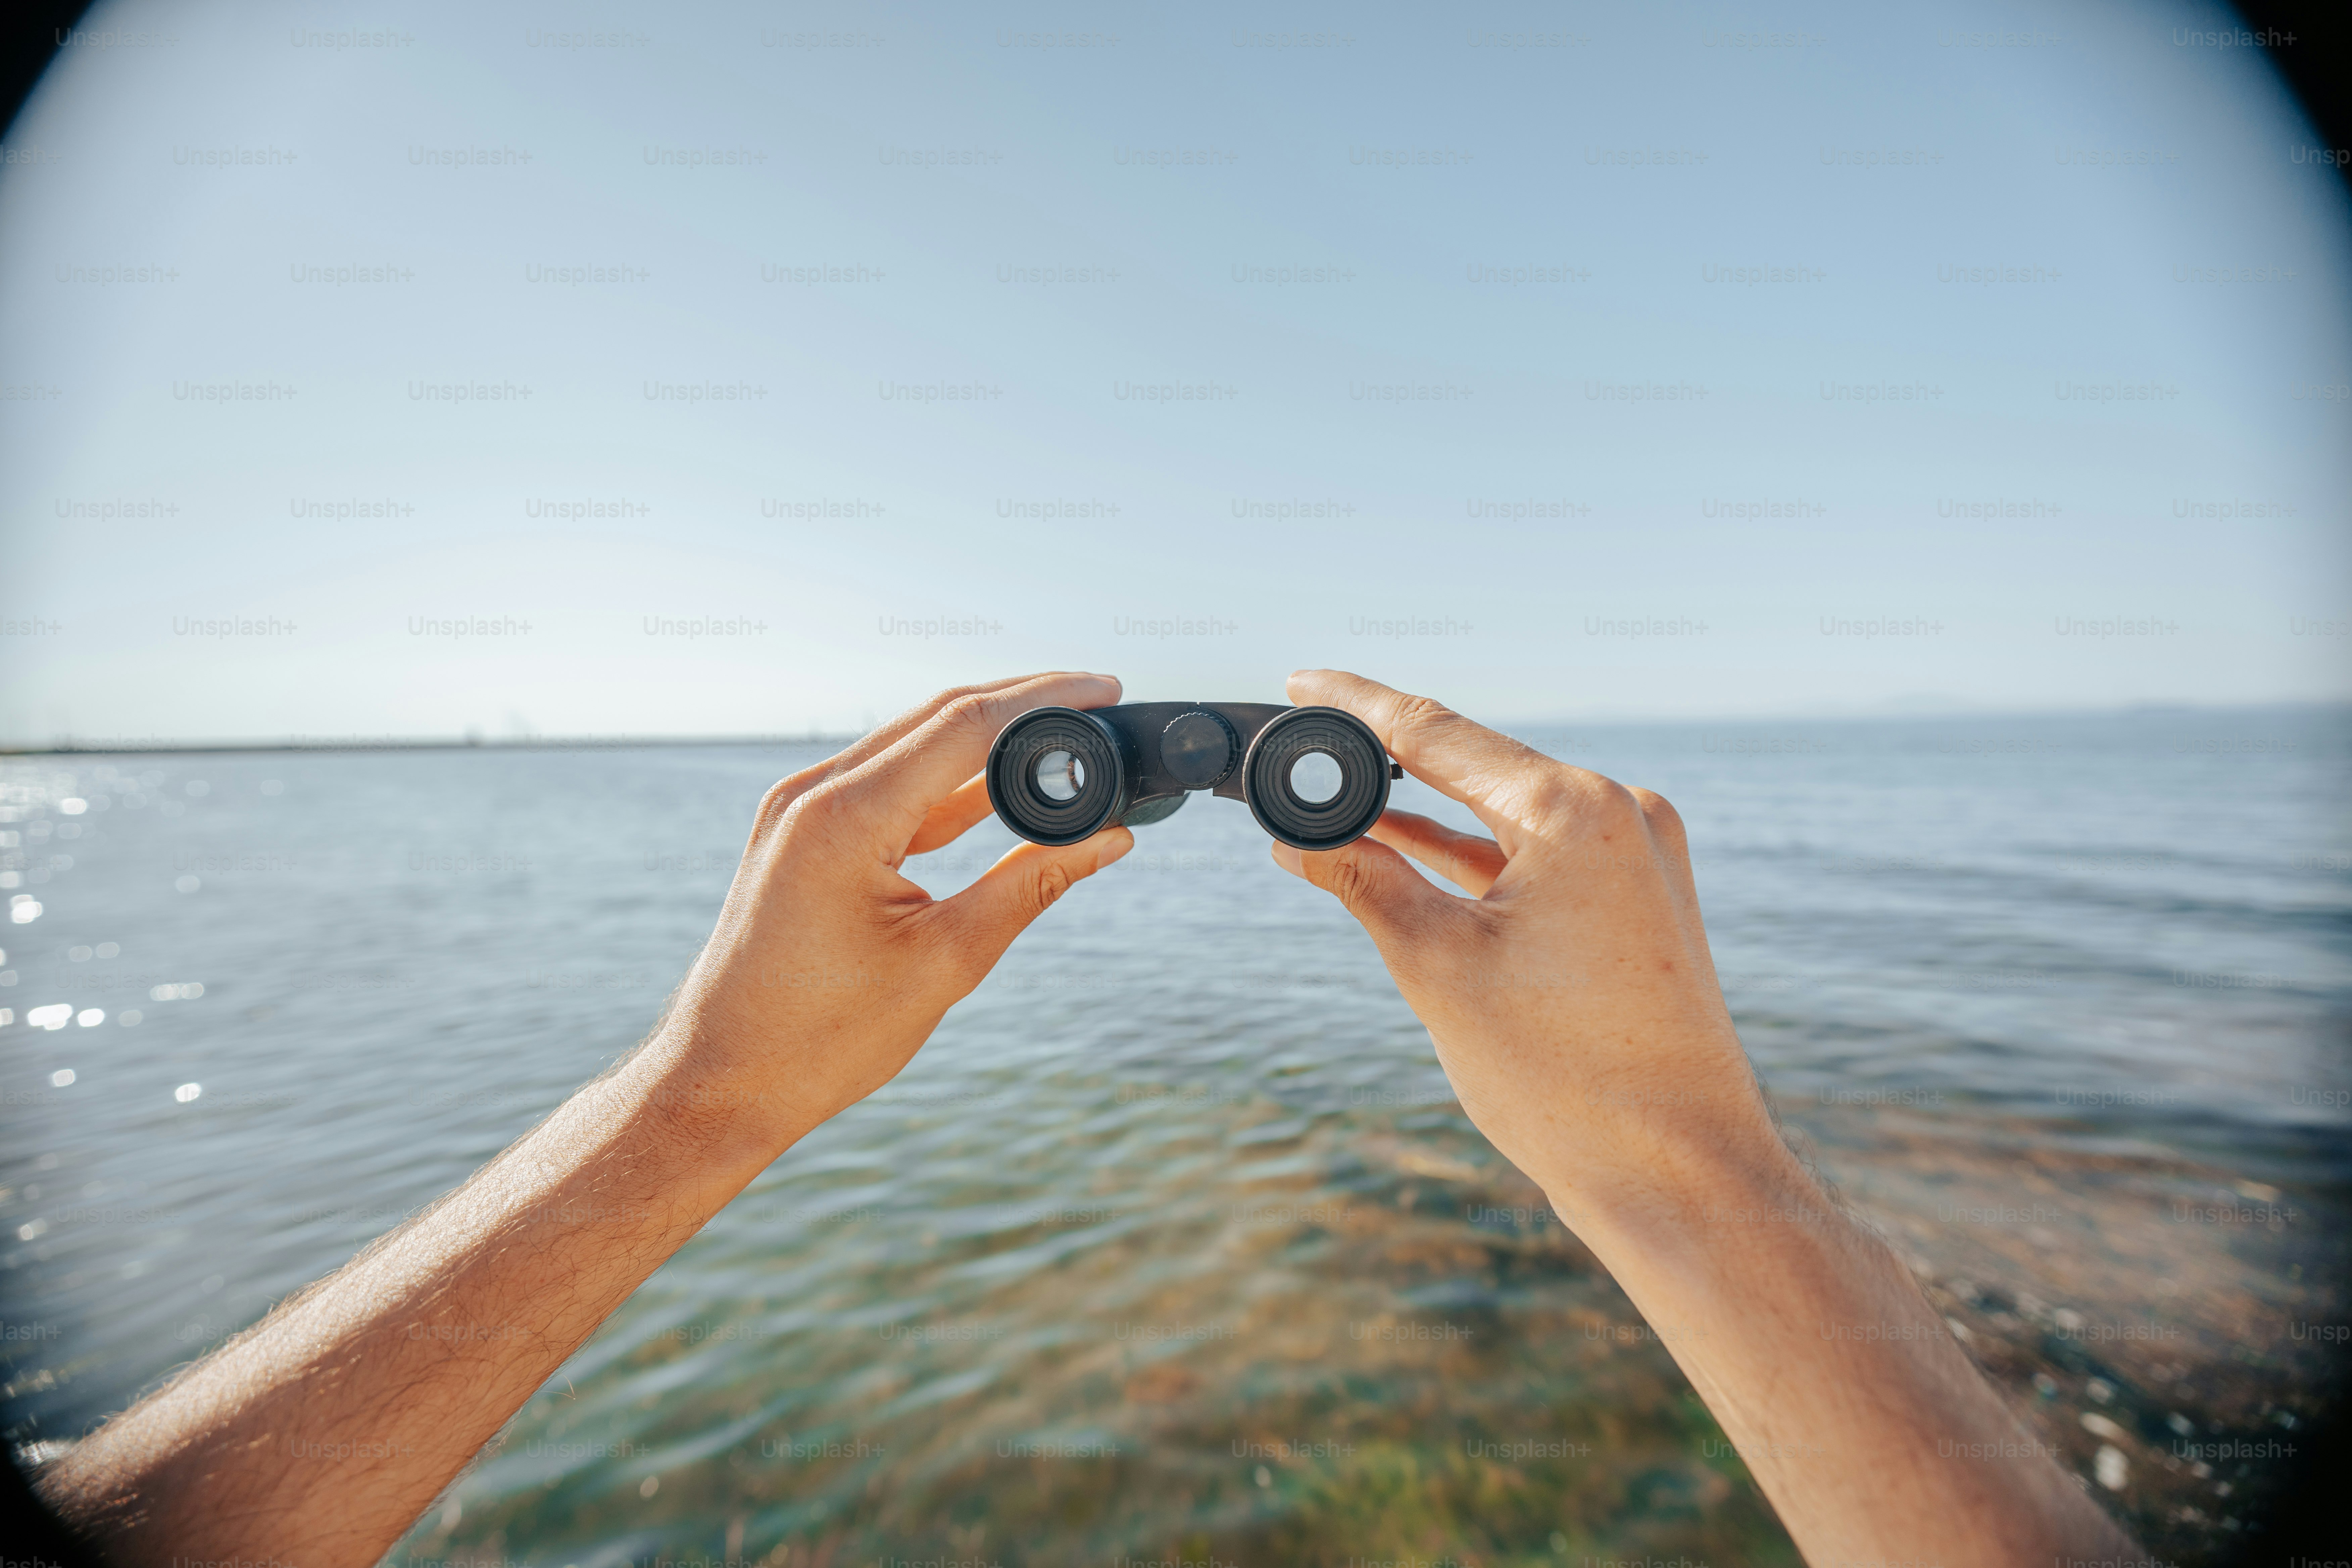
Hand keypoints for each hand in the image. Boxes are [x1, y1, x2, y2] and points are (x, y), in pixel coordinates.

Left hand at [650, 672, 1134, 1156]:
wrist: (725, 1079)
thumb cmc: (823, 1037)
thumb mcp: (947, 960)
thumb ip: (1031, 886)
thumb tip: (1109, 840)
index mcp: (844, 818)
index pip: (964, 726)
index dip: (1044, 700)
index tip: (1104, 687)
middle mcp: (813, 795)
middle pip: (938, 718)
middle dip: (1023, 703)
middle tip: (1097, 697)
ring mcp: (800, 810)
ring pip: (913, 745)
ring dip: (987, 740)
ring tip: (1062, 737)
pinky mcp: (802, 834)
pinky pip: (887, 785)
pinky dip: (946, 783)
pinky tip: (1002, 788)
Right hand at [1267, 669, 1777, 1233]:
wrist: (1680, 1173)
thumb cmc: (1566, 1078)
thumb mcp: (1438, 966)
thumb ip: (1366, 882)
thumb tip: (1299, 841)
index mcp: (1577, 809)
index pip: (1436, 731)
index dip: (1357, 704)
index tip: (1301, 678)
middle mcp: (1622, 813)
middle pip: (1476, 762)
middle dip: (1388, 758)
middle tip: (1308, 739)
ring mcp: (1639, 856)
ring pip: (1505, 811)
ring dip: (1426, 812)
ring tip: (1339, 802)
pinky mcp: (1640, 899)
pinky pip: (1537, 854)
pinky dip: (1473, 856)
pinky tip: (1407, 847)